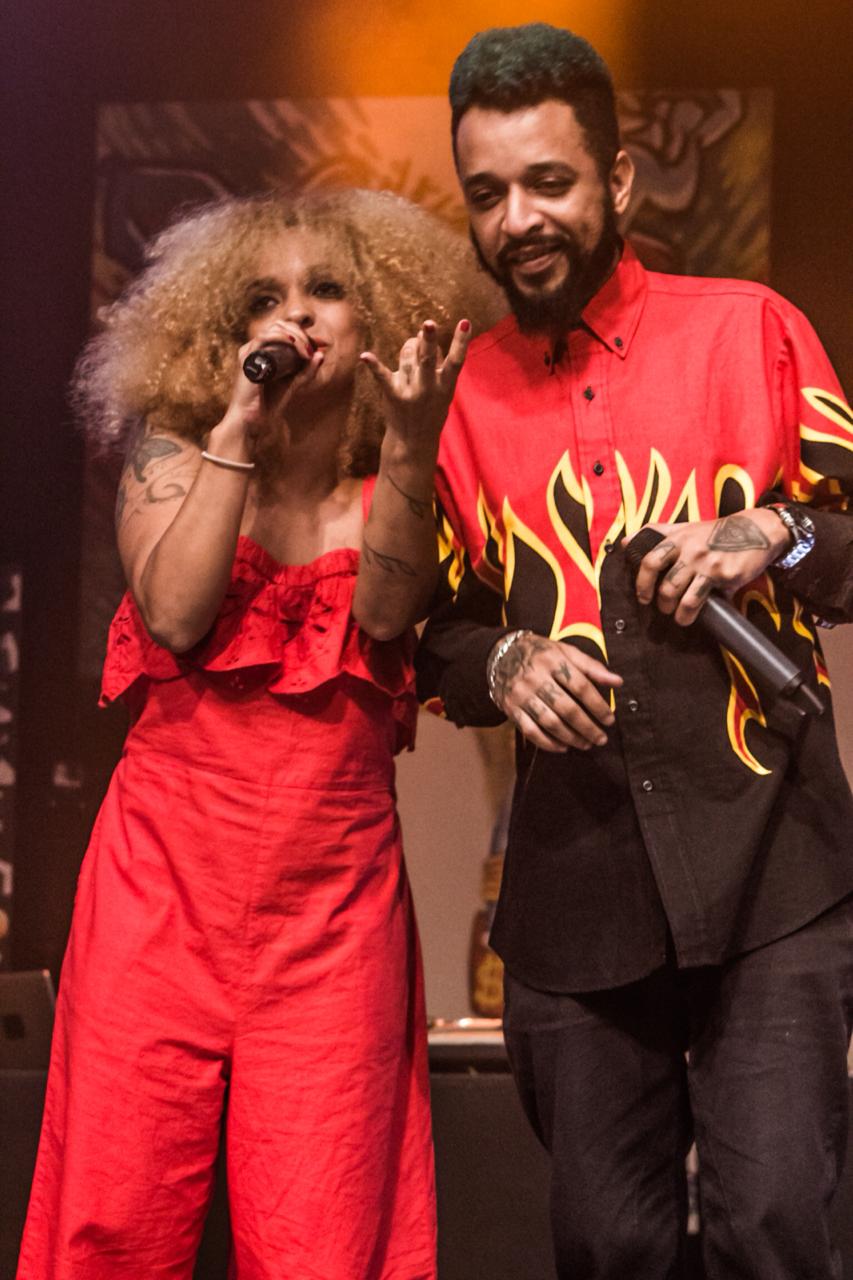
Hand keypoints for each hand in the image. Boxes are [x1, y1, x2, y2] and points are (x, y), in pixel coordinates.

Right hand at [216, 321, 324, 451]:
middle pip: (281, 325)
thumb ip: (307, 371)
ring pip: (274, 328)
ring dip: (295, 336)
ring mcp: (250, 351)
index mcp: (266, 351)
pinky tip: (295, 346)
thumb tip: (321, 354)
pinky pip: (264, 338)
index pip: (285, 330)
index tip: (321, 344)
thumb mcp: (295, 383)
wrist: (255, 419)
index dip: (304, 333)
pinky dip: (282, 338)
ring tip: (306, 351)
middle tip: (313, 349)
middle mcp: (257, 348)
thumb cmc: (270, 403)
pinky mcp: (247, 357)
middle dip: (301, 334)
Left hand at [360, 319, 470, 457]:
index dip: (461, 342)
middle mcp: (429, 388)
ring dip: (411, 345)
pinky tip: (365, 356)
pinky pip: (383, 377)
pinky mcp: (393, 395)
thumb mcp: (442, 390)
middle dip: (428, 341)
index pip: (457, 361)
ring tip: (414, 346)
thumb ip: (435, 362)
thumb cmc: (430, 409)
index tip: (465, 323)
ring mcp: (410, 392)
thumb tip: (421, 332)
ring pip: (408, 355)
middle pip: (429, 359)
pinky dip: (374, 366)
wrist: (414, 441)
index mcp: (446, 386)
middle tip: (428, 324)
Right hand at [490, 633, 622, 753]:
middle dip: (587, 727)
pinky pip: (530, 731)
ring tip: (586, 744)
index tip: (609, 720)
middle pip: (567, 708)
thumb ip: (592, 666)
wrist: (501, 654)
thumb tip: (617, 682)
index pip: (581, 687)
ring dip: (571, 737)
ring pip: (550, 722)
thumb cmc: (540, 654)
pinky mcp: (511, 708)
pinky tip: (563, 747)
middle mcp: (536, 678)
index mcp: (553, 661)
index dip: (598, 706)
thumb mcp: (566, 651)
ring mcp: (522, 695)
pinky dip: (548, 743)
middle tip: (601, 738)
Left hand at [625, 509, 790, 625]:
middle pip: (665, 585)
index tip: (643, 597)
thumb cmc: (715, 532)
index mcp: (677, 538)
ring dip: (677, 614)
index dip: (641, 583)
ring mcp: (708, 563)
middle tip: (663, 609)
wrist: (755, 530)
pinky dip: (697, 613)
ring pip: (682, 597)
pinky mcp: (725, 575)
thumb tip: (625, 543)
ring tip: (678, 617)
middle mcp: (690, 550)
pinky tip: (696, 616)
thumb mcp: (685, 527)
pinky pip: (705, 600)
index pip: (649, 561)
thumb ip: (657, 533)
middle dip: (661, 603)